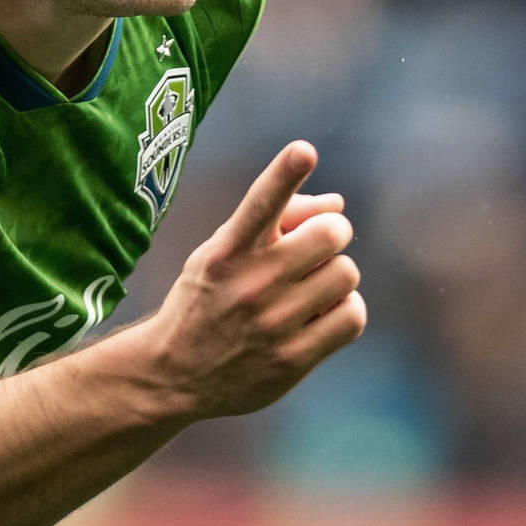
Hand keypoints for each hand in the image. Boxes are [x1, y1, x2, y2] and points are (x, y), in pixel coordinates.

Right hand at [135, 141, 366, 421]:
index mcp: (226, 252)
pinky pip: (352, 316)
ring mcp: (272, 323)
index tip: (304, 150)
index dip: (284, 174)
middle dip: (331, 235)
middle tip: (316, 248)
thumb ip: (273, 222)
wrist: (173, 374)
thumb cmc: (205, 301)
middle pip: (331, 234)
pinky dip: (343, 312)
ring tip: (310, 289)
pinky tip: (318, 317)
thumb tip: (338, 205)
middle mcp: (249, 284)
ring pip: (346, 273)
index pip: (259, 204)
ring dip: (336, 277)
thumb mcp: (218, 254)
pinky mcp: (292, 358)